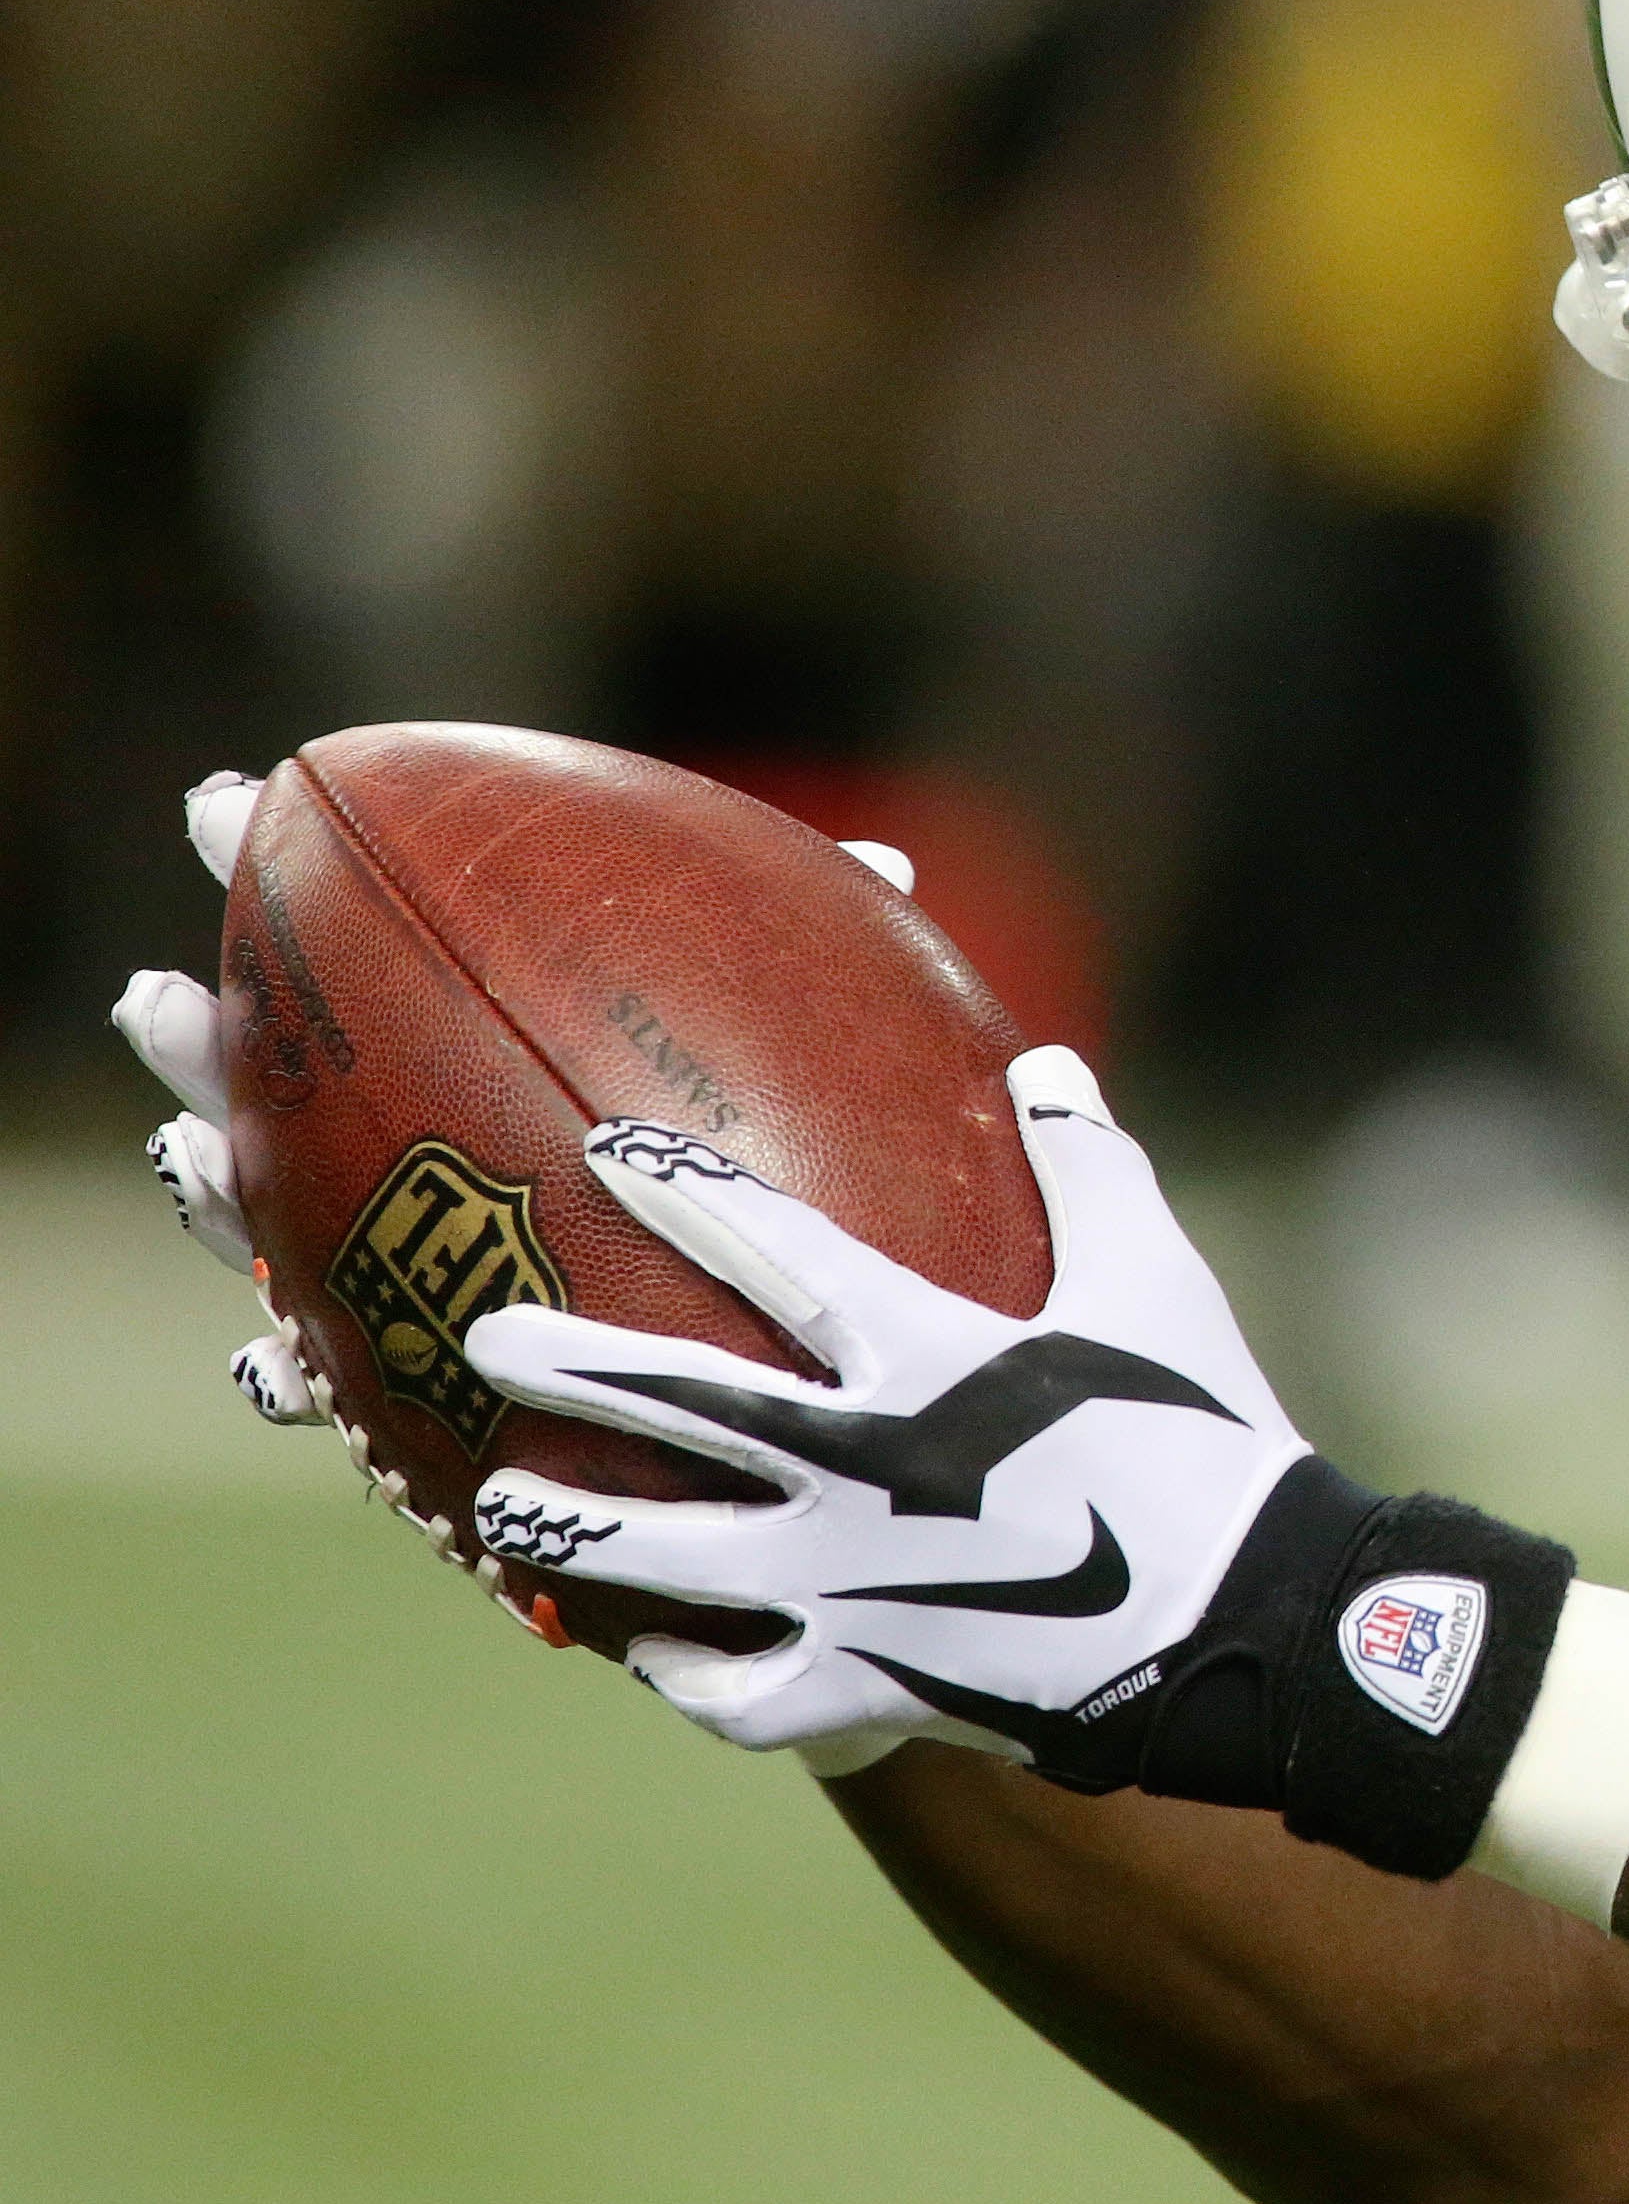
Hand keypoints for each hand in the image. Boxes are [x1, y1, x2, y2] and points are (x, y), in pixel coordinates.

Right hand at [111, 786, 923, 1436]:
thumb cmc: (827, 1205)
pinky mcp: (442, 1398)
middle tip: (166, 1001)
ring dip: (218, 1193)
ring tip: (191, 1152)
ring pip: (276, 1229)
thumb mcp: (827, 1078)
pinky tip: (267, 1362)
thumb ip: (831, 969)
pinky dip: (296, 1379)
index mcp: (492, 1059)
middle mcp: (440, 1160)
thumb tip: (887, 870)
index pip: (373, 958)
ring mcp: (425, 1270)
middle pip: (284, 1086)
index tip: (233, 805)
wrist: (847, 1386)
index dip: (287, 879)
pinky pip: (345, 1397)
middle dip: (210, 1043)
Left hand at [460, 1048, 1317, 1776]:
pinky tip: (656, 1652)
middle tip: (484, 1334)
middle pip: (682, 1406)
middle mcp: (862, 1466)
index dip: (688, 1197)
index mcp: (931, 1356)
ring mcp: (850, 1583)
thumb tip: (1045, 1062)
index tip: (604, 1153)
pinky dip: (690, 1673)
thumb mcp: (1154, 1283)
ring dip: (574, 1525)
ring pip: (670, 1560)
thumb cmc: (1203, 1433)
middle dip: (572, 1364)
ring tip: (499, 1500)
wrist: (1245, 1618)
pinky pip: (742, 1692)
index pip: (780, 1256)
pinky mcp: (866, 1683)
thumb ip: (1089, 1169)